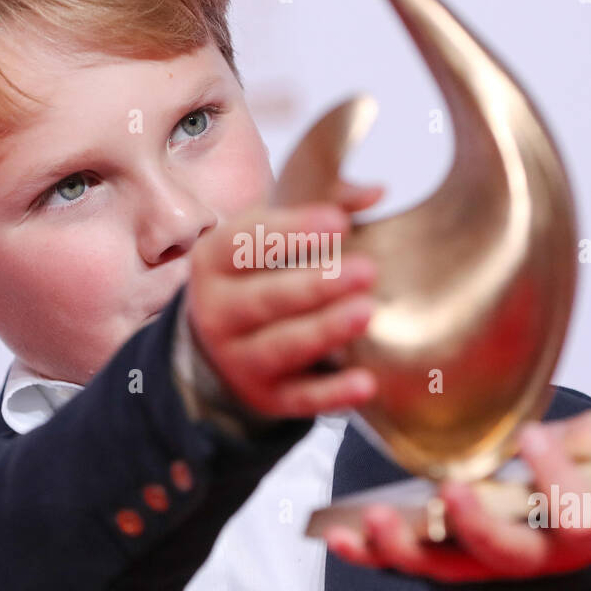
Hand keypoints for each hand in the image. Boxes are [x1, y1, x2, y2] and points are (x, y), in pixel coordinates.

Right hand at [185, 181, 384, 418]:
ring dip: (323, 331)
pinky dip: (332, 394)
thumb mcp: (272, 234)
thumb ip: (323, 205)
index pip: (246, 243)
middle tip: (366, 270)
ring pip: (279, 347)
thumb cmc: (257, 273)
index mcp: (214, 260)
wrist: (217, 345)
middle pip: (264, 299)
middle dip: (314, 286)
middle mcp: (217, 312)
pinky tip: (366, 383)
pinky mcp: (267, 397)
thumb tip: (376, 192)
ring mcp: (238, 359)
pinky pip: (300, 398)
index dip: (291, 231)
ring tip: (366, 312)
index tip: (339, 221)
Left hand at [323, 409, 590, 581]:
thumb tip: (544, 436)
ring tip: (377, 518)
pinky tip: (340, 536)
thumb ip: (583, 443)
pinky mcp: (447, 556)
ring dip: (407, 546)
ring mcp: (485, 561)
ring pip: (446, 566)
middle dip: (475, 525)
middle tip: (451, 491)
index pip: (578, 516)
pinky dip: (370, 553)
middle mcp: (534, 555)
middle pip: (504, 554)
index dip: (556, 478)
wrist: (580, 512)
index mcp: (585, 529)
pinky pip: (407, 561)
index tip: (533, 435)